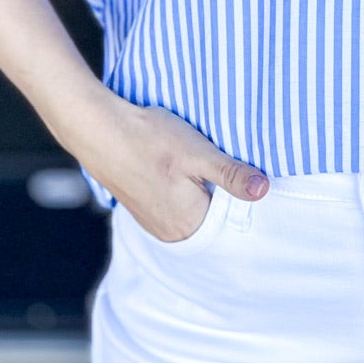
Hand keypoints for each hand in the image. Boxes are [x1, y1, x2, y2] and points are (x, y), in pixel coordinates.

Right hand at [63, 85, 269, 241]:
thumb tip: (263, 190)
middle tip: (212, 162)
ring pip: (194, 209)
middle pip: (213, 216)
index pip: (232, 217)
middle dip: (219, 192)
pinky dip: (182, 190)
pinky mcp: (144, 210)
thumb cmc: (150, 139)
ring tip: (192, 163)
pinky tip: (175, 168)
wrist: (100, 130)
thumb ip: (231, 174)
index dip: (238, 191)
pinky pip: (175, 206)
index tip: (236, 169)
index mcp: (190, 224)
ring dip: (200, 190)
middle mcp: (172, 233)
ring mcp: (155, 223)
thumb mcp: (199, 153)